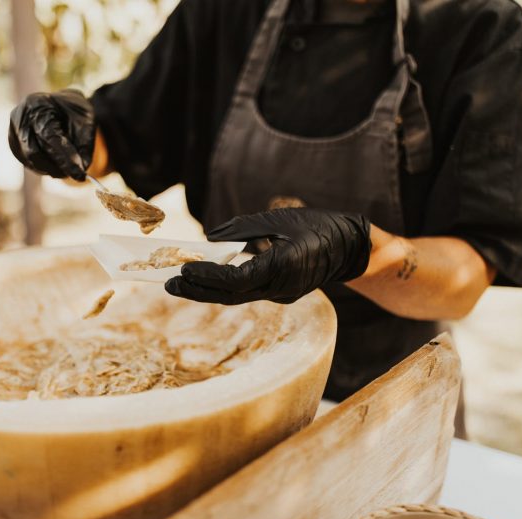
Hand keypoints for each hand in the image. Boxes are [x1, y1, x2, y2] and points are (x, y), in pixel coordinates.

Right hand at [8, 90, 95, 179]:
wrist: (60, 105)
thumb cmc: (74, 112)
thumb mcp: (86, 123)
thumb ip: (83, 146)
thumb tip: (80, 172)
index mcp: (37, 104)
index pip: (49, 137)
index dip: (64, 158)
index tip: (79, 174)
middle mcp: (19, 117)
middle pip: (33, 152)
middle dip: (56, 167)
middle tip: (76, 174)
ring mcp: (13, 131)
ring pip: (30, 161)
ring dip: (51, 169)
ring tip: (68, 166)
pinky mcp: (14, 144)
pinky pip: (28, 163)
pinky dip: (44, 168)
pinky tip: (57, 163)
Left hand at [165, 208, 371, 304]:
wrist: (351, 248)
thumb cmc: (317, 226)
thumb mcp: (279, 218)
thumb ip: (243, 228)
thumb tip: (210, 238)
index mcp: (282, 267)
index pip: (237, 280)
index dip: (208, 276)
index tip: (184, 268)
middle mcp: (280, 287)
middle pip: (231, 295)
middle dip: (198, 290)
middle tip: (170, 283)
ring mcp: (281, 294)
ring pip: (237, 297)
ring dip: (207, 291)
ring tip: (179, 283)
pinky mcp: (280, 294)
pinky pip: (247, 292)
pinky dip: (223, 287)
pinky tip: (204, 280)